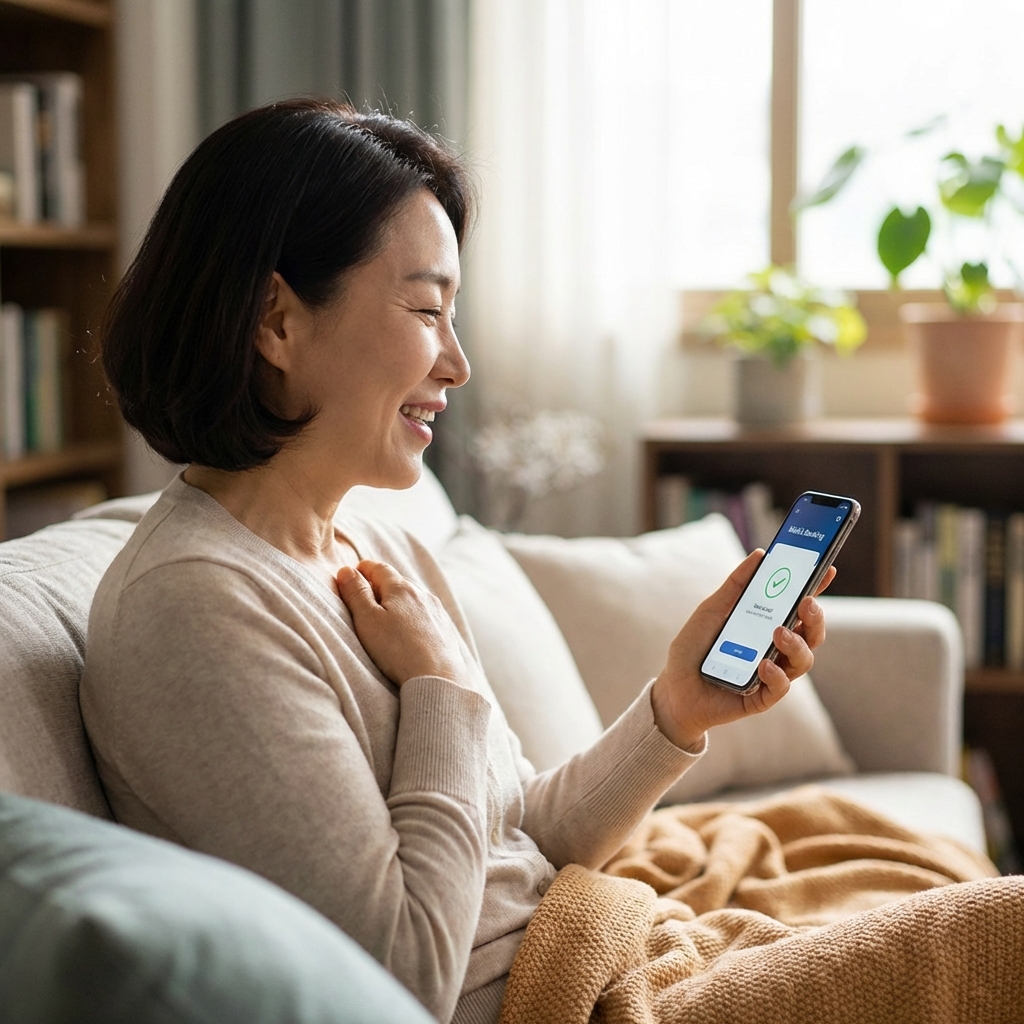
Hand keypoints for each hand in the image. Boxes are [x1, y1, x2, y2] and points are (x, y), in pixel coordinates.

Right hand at [337, 560, 469, 686]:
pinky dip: (413, 614)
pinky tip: (409, 628)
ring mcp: (436, 611)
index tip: (354, 572)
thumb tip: (346, 570)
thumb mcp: (368, 620)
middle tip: (366, 592)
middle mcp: (422, 594)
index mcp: (401, 588)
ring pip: (413, 597)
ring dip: (398, 599)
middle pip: (397, 581)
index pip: (379, 569)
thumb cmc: (397, 650)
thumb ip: (356, 593)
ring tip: (386, 611)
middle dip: (380, 584)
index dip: (364, 569)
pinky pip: (425, 613)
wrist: (437, 678)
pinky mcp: (445, 628)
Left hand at [650, 550, 835, 750]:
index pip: (799, 607)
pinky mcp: (762, 698)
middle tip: (806, 603)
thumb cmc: (693, 648)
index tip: (827, 569)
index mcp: (768, 625)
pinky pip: (780, 688)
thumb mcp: (712, 611)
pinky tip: (763, 666)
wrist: (673, 687)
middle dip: (815, 617)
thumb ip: (736, 586)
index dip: (817, 588)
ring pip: (803, 660)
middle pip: (811, 634)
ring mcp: (772, 674)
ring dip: (796, 644)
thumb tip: (760, 555)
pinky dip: (776, 676)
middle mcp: (776, 649)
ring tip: (778, 632)